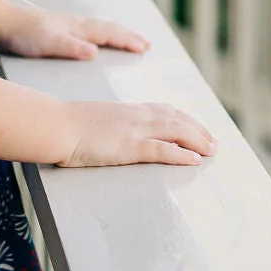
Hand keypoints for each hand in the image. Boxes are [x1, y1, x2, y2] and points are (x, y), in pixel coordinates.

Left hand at [2, 8, 150, 61]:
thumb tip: (94, 52)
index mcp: (77, 27)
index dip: (128, 41)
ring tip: (129, 40)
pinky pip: (89, 30)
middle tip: (147, 44)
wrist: (3, 22)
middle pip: (109, 28)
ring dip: (117, 34)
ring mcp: (68, 25)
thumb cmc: (24, 35)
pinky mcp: (59, 28)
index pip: (109, 33)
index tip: (145, 49)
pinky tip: (96, 40)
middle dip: (129, 36)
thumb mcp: (47, 44)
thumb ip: (71, 47)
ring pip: (100, 27)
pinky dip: (101, 34)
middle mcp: (76, 23)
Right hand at [56, 101, 216, 169]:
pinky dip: (181, 154)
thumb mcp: (93, 120)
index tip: (197, 127)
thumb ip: (108, 125)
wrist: (55, 124)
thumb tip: (111, 133)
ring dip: (198, 141)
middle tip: (214, 143)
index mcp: (127, 110)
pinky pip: (162, 150)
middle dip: (198, 130)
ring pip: (176, 132)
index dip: (184, 119)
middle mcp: (135, 116)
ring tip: (212, 151)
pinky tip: (194, 160)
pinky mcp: (129, 146)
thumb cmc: (65, 125)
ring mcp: (134, 130)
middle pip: (177, 119)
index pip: (164, 110)